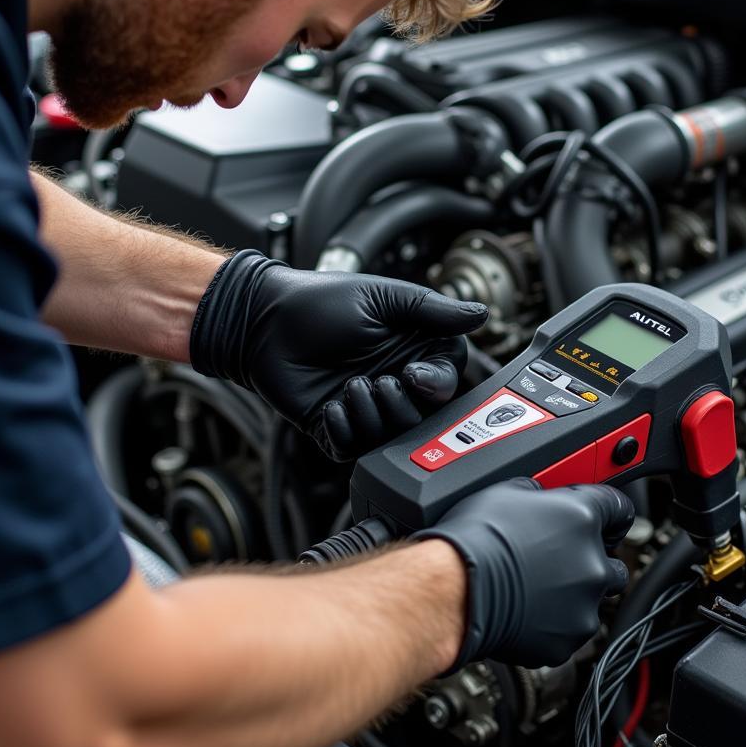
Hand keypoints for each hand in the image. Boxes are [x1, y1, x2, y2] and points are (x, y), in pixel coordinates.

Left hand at [190, 250, 487, 459]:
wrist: (263, 322)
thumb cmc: (321, 303)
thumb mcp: (385, 298)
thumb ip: (434, 310)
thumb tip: (482, 313)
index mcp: (412, 350)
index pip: (447, 379)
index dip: (437, 384)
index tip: (415, 375)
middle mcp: (393, 380)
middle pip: (424, 416)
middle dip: (403, 403)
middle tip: (380, 380)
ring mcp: (365, 406)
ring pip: (391, 436)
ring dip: (372, 414)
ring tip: (349, 387)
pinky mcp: (335, 427)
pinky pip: (352, 449)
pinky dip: (344, 429)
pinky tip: (331, 405)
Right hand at [414, 478, 633, 669]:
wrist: (454, 589)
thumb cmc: (474, 540)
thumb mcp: (505, 492)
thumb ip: (538, 495)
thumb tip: (539, 500)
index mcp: (582, 518)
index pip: (618, 508)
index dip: (609, 513)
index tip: (605, 519)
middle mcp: (592, 563)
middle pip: (612, 562)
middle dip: (591, 561)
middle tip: (557, 560)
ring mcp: (582, 605)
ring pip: (592, 600)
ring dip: (572, 595)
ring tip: (534, 589)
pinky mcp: (566, 640)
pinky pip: (568, 630)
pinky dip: (553, 624)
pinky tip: (526, 611)